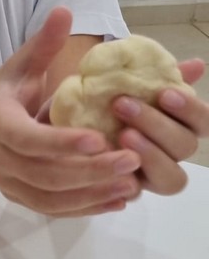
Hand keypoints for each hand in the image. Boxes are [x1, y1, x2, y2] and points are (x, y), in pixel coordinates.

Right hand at [0, 7, 141, 216]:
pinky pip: (53, 210)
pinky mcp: (22, 199)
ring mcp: (9, 184)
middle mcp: (0, 159)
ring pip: (50, 198)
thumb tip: (64, 9)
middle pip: (44, 174)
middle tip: (131, 160)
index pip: (28, 139)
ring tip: (131, 184)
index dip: (61, 142)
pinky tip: (117, 201)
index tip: (99, 137)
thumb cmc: (5, 94)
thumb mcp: (19, 66)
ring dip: (92, 194)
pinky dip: (86, 209)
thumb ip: (43, 43)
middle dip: (89, 170)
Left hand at [113, 58, 208, 194]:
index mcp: (180, 124)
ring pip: (171, 177)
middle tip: (122, 105)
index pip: (204, 122)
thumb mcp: (126, 80)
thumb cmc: (102, 97)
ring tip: (121, 134)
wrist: (63, 119)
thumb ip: (160, 74)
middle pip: (185, 147)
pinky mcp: (126, 191)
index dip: (191, 110)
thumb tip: (197, 65)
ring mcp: (151, 175)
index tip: (165, 93)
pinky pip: (135, 193)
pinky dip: (125, 179)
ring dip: (150, 154)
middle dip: (157, 125)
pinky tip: (108, 161)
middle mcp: (171, 152)